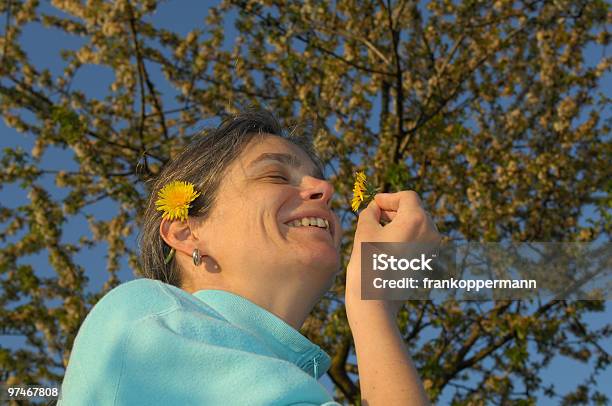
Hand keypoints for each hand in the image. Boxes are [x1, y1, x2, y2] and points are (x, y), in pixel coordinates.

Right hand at [345, 191, 440, 317]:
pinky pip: (419, 241)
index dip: (388, 197)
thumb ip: (370, 212)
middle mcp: (431, 232)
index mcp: (417, 220)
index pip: (407, 197)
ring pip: (417, 225)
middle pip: (414, 210)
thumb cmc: (368, 264)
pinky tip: (386, 245)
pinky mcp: (429, 261)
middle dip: (394, 210)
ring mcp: (432, 248)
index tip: (374, 204)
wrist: (376, 302)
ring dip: (399, 223)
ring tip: (378, 230)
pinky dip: (405, 237)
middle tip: (373, 215)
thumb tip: (374, 207)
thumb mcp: (364, 231)